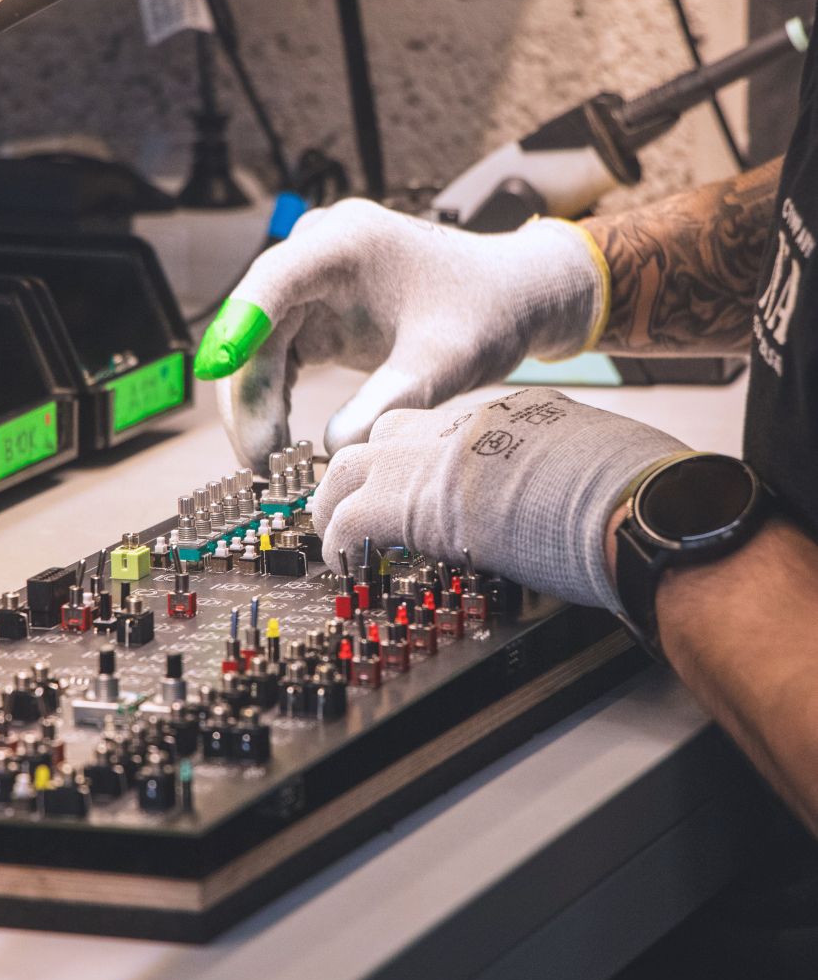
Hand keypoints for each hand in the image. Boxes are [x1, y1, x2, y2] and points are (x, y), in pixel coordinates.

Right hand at [194, 199, 608, 471]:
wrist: (511, 295)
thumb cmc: (486, 313)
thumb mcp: (444, 363)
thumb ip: (390, 402)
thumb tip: (331, 449)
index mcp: (346, 243)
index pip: (272, 283)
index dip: (238, 327)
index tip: (218, 371)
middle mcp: (317, 252)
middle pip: (254, 322)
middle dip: (249, 393)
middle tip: (260, 461)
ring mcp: (312, 280)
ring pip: (257, 344)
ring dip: (256, 403)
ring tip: (271, 463)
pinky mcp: (315, 309)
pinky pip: (276, 354)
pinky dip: (275, 398)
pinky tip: (280, 442)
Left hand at [312, 387, 687, 611]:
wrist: (635, 504)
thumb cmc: (642, 495)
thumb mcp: (606, 465)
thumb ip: (574, 474)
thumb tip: (582, 504)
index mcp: (517, 414)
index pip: (447, 429)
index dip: (425, 462)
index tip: (421, 489)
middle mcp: (467, 423)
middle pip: (388, 432)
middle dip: (366, 469)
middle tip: (356, 504)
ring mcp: (434, 456)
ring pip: (352, 464)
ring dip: (340, 501)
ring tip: (336, 536)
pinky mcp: (411, 500)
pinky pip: (350, 518)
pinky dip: (341, 542)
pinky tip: (345, 564)